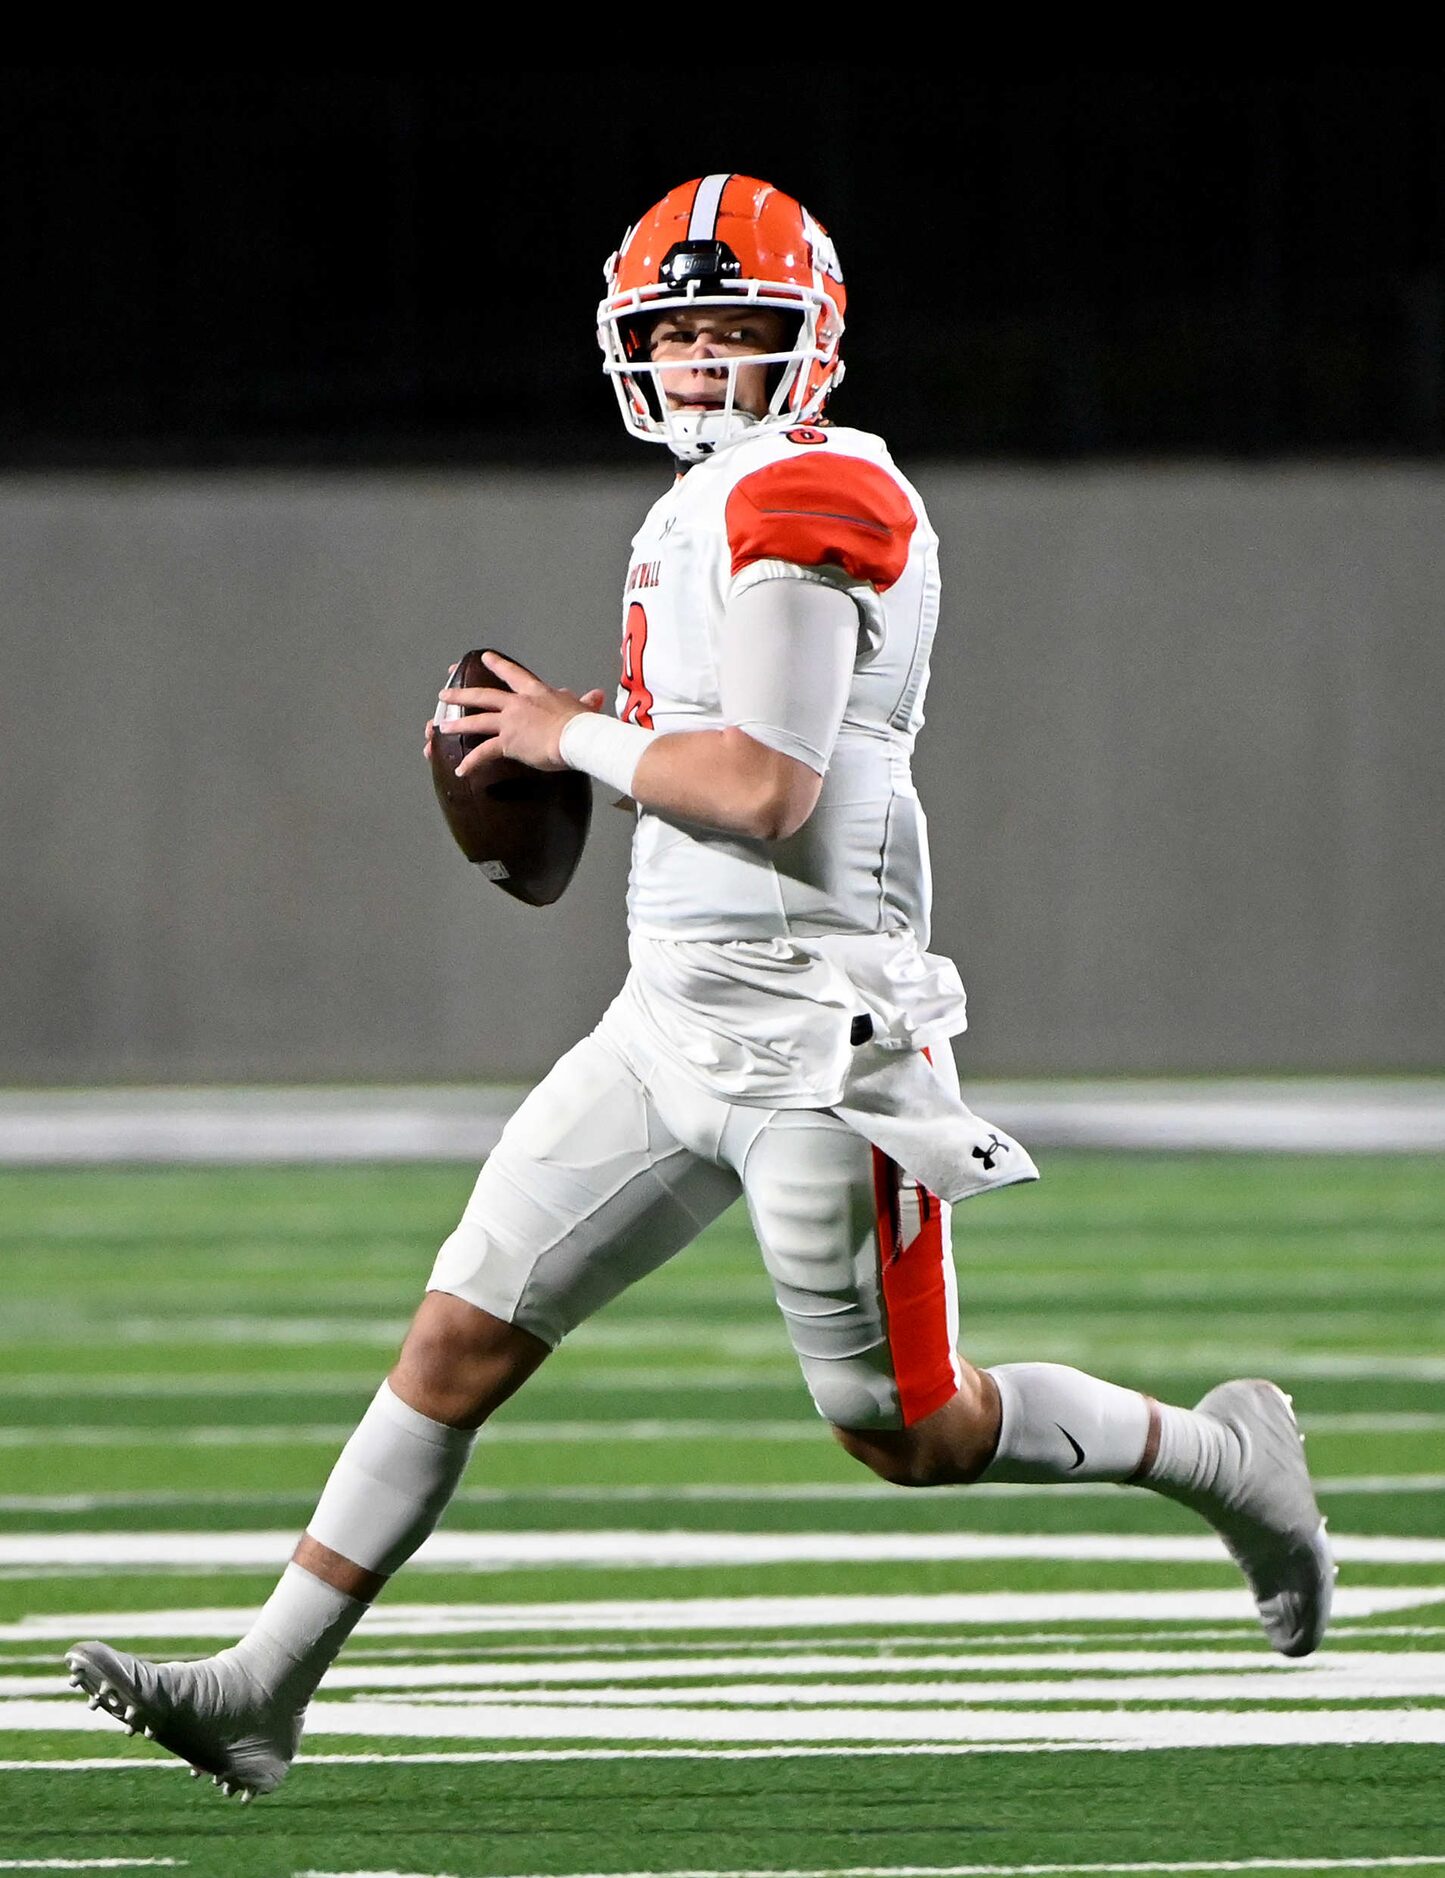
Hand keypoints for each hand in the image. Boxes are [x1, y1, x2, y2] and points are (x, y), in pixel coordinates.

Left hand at [433, 652, 604, 776]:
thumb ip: (585, 701)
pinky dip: (471, 762)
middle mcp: (518, 704)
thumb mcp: (583, 708)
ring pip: (477, 721)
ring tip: (442, 728)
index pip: (513, 674)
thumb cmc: (583, 723)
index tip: (483, 657)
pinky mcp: (507, 742)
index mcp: (536, 692)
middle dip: (461, 694)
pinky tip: (460, 770)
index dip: (497, 665)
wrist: (577, 737)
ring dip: (458, 724)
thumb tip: (596, 696)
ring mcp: (510, 722)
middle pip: (483, 696)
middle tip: (444, 694)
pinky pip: (484, 753)